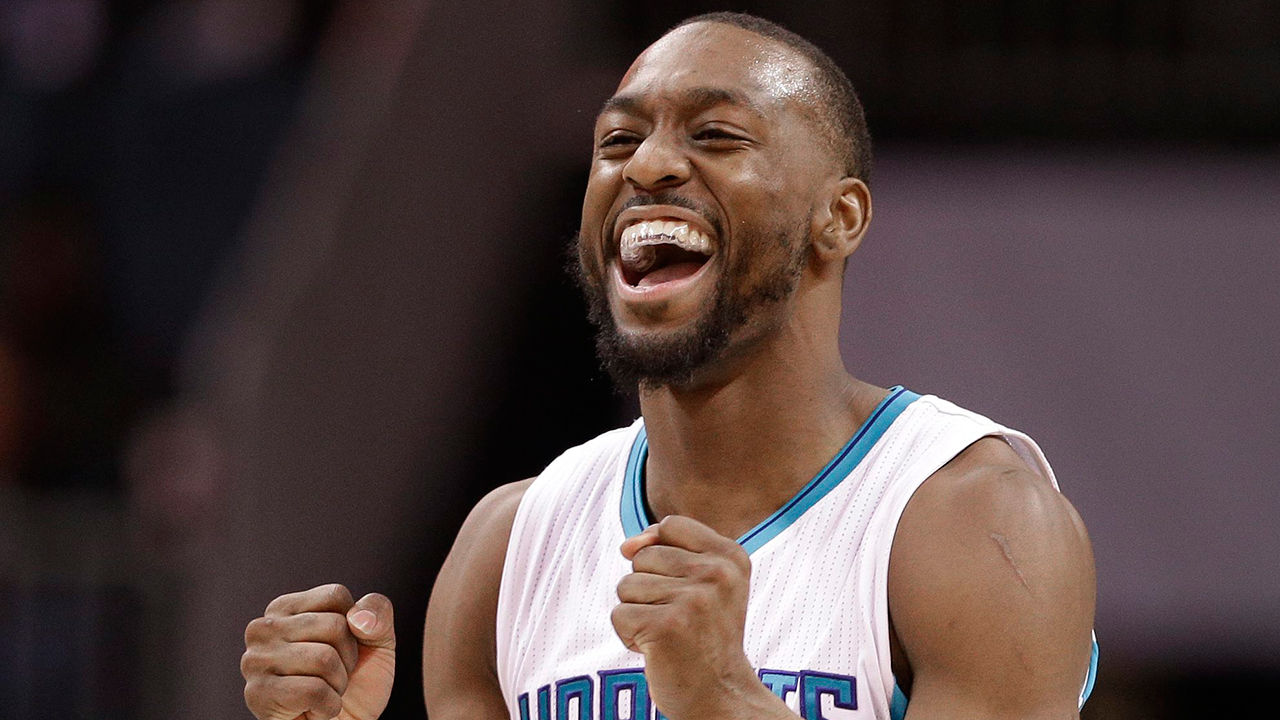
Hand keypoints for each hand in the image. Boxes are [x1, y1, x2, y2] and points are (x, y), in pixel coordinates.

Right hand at [242, 584, 395, 719]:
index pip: (335, 595)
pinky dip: (328, 706)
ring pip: (324, 659)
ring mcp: (255, 661)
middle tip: (333, 677)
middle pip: (333, 626)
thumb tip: (359, 617)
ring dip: (338, 684)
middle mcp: (263, 629)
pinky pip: (314, 690)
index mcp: (286, 608)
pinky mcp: (257, 694)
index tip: (342, 649)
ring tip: (323, 693)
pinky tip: (313, 710)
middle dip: (347, 659)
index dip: (353, 626)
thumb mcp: (378, 640)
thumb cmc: (356, 684)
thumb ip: (378, 613)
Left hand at [612, 516, 787, 719]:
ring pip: (627, 585)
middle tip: (680, 619)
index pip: (670, 525)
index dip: (663, 554)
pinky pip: (619, 614)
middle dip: (649, 589)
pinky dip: (629, 636)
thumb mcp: (702, 581)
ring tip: (669, 634)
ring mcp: (693, 600)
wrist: (721, 695)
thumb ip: (666, 546)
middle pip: (643, 556)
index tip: (686, 588)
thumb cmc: (705, 636)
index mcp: (731, 556)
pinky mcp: (666, 627)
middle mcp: (717, 574)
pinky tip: (657, 649)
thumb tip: (627, 546)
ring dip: (638, 613)